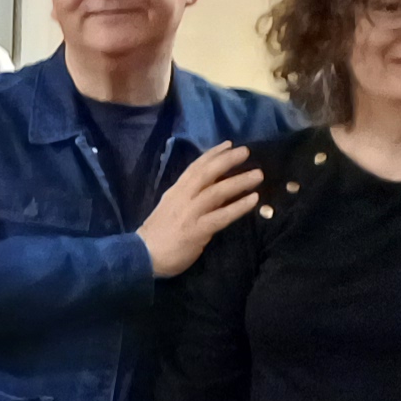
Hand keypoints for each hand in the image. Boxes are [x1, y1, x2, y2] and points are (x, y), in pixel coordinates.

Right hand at [139, 144, 263, 278]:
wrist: (142, 256)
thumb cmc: (157, 235)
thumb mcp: (170, 208)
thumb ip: (189, 198)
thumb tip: (212, 190)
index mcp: (175, 192)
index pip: (194, 168)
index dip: (212, 154)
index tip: (228, 144)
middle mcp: (182, 198)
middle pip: (206, 174)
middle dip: (227, 160)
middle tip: (246, 151)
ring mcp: (190, 213)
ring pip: (217, 192)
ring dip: (239, 181)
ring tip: (258, 175)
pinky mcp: (197, 230)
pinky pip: (222, 216)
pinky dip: (239, 207)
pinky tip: (253, 200)